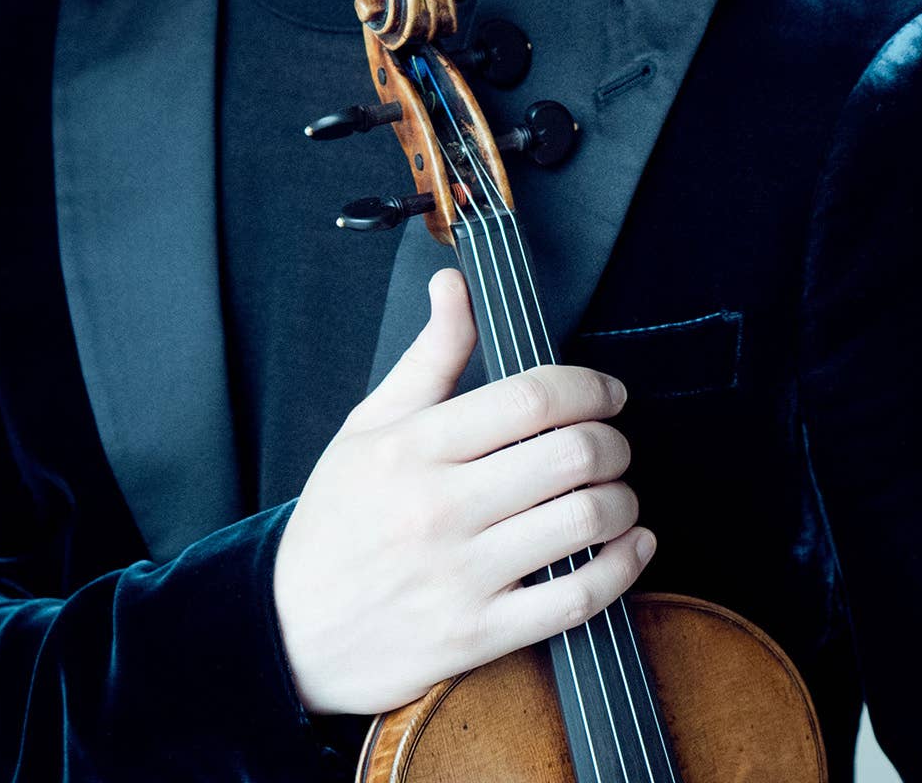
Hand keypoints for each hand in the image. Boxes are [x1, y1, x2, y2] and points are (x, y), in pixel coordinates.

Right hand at [272, 267, 654, 717]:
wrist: (290, 633)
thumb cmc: (335, 521)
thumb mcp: (368, 426)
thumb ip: (428, 356)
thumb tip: (455, 284)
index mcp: (414, 447)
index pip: (530, 398)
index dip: (589, 387)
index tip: (607, 392)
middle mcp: (440, 508)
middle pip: (569, 455)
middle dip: (613, 442)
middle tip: (614, 442)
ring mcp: (462, 576)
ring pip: (582, 523)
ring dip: (622, 500)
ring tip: (618, 492)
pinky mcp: (478, 635)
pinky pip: (575, 599)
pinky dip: (622, 567)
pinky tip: (631, 546)